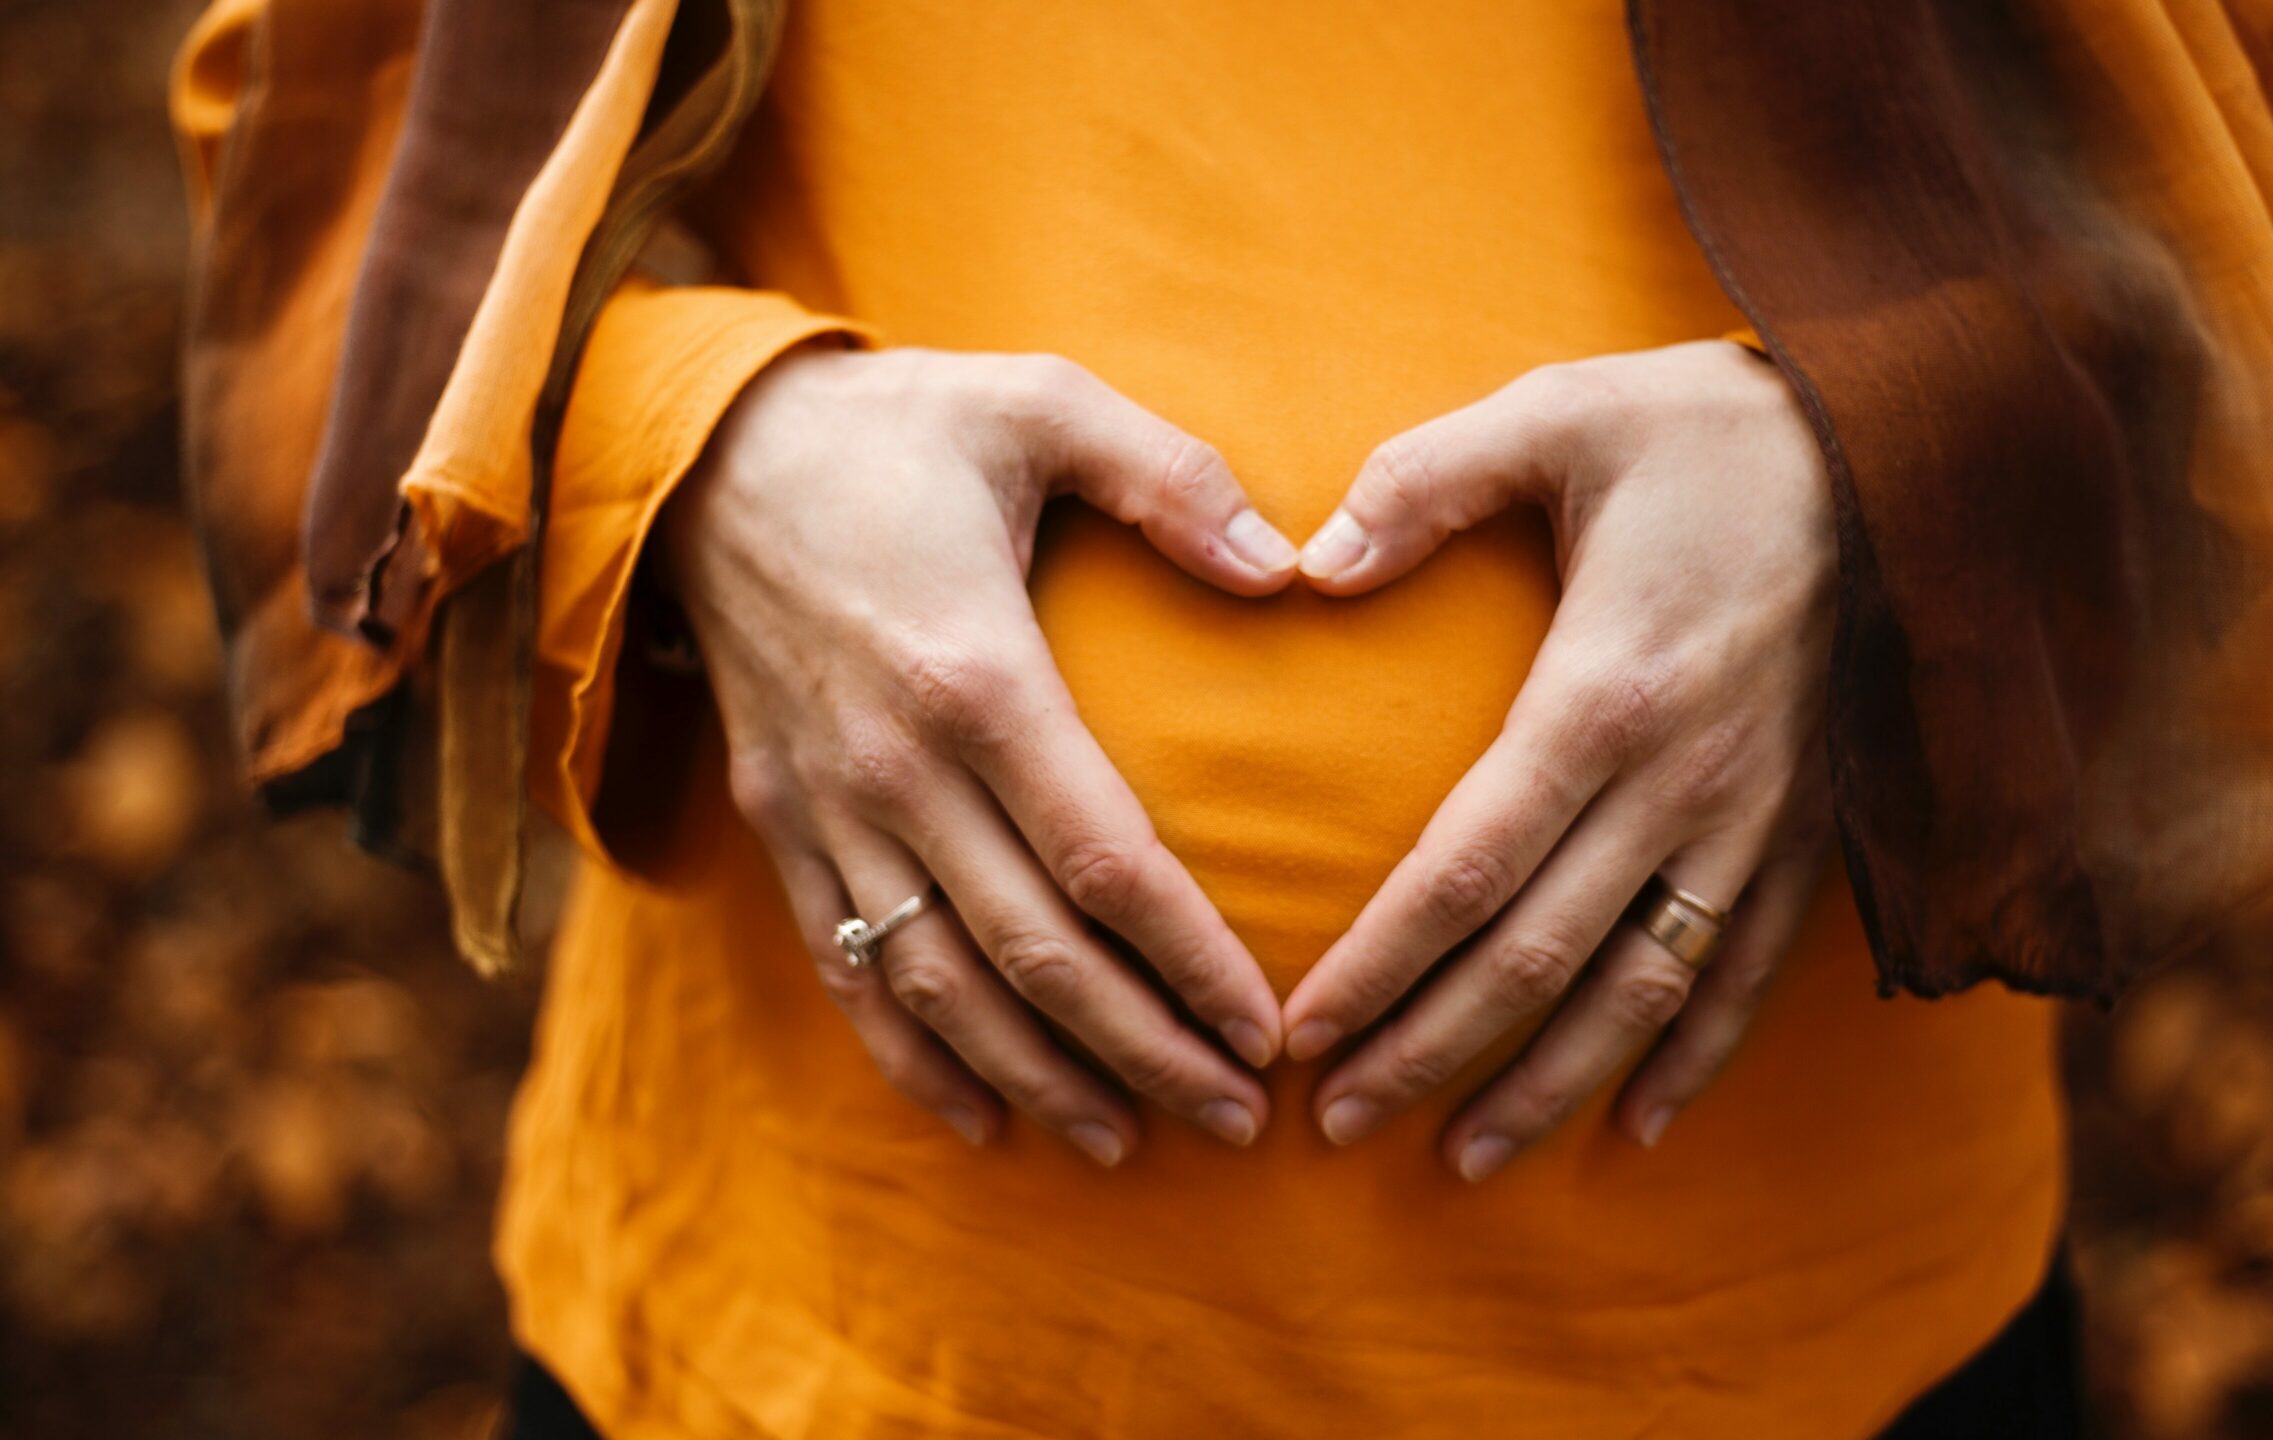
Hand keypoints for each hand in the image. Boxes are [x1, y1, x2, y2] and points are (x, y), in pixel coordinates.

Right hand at [663, 347, 1301, 1164]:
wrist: (703, 451)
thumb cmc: (899, 427)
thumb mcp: (1039, 401)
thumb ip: (1171, 477)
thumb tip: (1289, 569)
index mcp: (977, 676)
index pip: (1104, 863)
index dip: (1191, 960)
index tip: (1268, 1028)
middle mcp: (896, 767)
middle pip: (1033, 956)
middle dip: (1144, 1052)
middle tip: (1238, 1119)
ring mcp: (828, 809)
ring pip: (940, 989)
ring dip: (1039, 1079)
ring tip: (1130, 1142)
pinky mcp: (781, 824)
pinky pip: (846, 970)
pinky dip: (912, 1059)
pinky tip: (982, 1120)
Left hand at [1279, 339, 1837, 1180]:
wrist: (1916, 446)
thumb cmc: (1712, 428)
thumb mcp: (1558, 414)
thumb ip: (1424, 482)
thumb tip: (1308, 561)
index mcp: (1604, 692)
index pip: (1468, 871)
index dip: (1380, 966)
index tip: (1304, 1035)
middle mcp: (1684, 782)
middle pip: (1538, 958)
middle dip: (1431, 1051)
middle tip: (1337, 1124)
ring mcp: (1757, 820)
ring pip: (1642, 991)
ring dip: (1549, 1084)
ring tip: (1464, 1160)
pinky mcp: (1811, 830)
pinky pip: (1748, 971)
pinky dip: (1693, 1057)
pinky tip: (1636, 1125)